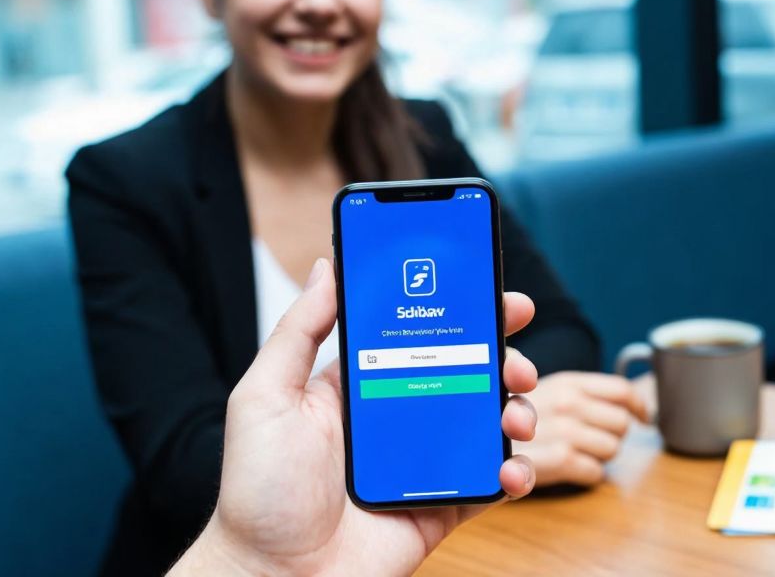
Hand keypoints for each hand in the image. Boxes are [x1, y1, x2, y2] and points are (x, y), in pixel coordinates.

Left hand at [170, 258, 538, 575]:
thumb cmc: (257, 493)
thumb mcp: (264, 397)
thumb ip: (298, 332)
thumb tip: (328, 268)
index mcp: (362, 386)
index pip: (419, 334)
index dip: (460, 310)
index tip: (492, 290)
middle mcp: (399, 418)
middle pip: (468, 372)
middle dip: (504, 357)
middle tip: (517, 360)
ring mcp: (424, 463)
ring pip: (488, 423)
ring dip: (516, 411)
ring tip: (515, 416)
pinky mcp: (442, 506)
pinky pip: (490, 482)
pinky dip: (514, 472)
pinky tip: (510, 468)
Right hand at [513, 371, 649, 485]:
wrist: (472, 450)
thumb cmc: (508, 419)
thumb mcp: (545, 393)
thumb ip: (584, 394)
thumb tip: (643, 410)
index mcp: (565, 382)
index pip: (620, 391)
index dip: (638, 405)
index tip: (644, 416)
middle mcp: (564, 401)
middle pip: (621, 424)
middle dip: (611, 434)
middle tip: (590, 439)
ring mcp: (559, 430)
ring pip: (612, 449)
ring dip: (597, 455)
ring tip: (572, 452)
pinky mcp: (554, 461)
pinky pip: (594, 473)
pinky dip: (584, 475)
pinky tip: (564, 469)